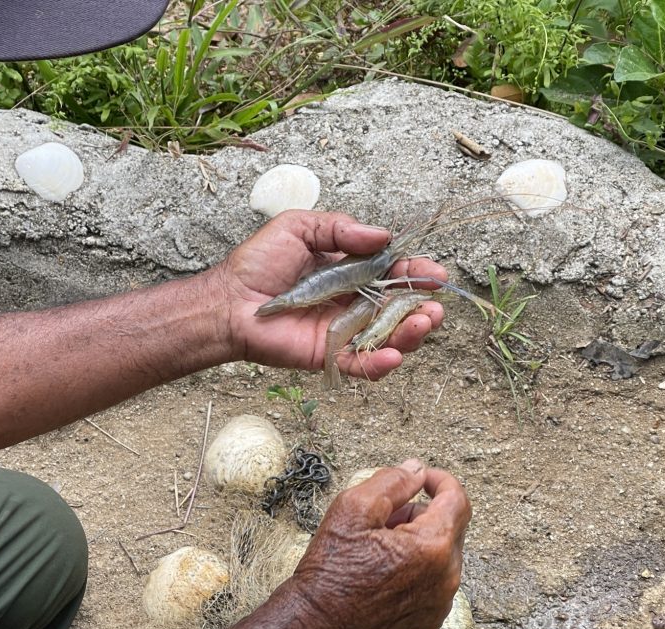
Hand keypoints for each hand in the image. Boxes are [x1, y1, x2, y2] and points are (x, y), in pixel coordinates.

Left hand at [215, 210, 446, 379]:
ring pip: (389, 338)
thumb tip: (382, 236)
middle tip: (434, 304)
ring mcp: (344, 331)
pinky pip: (360, 365)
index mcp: (351, 272)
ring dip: (412, 334)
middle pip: (399, 309)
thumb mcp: (300, 228)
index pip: (393, 274)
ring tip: (423, 324)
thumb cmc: (259, 263)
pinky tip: (393, 354)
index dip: (415, 274)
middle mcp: (353, 302)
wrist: (230, 299)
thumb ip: (340, 228)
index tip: (433, 273)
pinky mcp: (329, 355)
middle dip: (423, 307)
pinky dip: (380, 363)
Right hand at [288, 460, 469, 628]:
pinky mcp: (430, 620)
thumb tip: (417, 470)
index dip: (440, 480)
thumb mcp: (354, 508)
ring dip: (417, 542)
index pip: (458, 500)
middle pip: (449, 526)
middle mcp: (446, 578)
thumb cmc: (332, 568)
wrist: (316, 623)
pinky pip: (434, 582)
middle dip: (420, 513)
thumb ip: (392, 481)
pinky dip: (416, 570)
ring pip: (442, 554)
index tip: (422, 479)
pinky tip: (383, 573)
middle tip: (382, 519)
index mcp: (433, 547)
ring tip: (377, 548)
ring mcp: (440, 603)